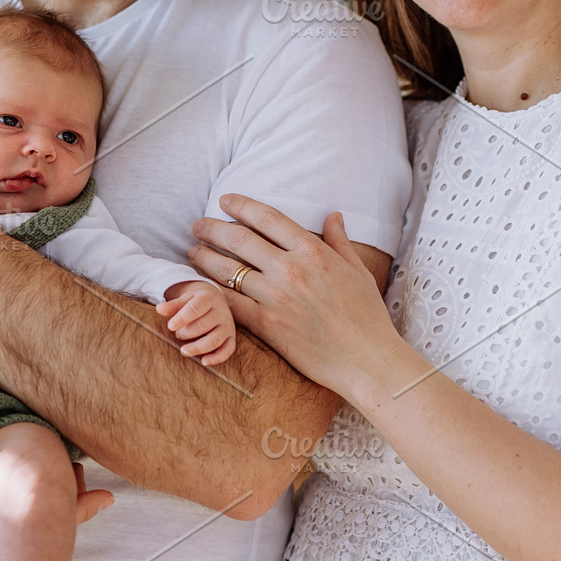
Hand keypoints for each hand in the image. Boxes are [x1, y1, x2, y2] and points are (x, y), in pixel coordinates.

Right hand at [0, 412, 114, 560]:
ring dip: (52, 528)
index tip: (80, 470)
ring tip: (78, 491)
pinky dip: (32, 548)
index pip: (29, 515)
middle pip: (39, 537)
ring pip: (31, 557)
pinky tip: (45, 526)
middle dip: (66, 506)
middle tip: (83, 474)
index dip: (59, 492)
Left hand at [156, 281, 236, 365]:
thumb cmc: (195, 301)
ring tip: (184, 350)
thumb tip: (159, 309)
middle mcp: (221, 311)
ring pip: (215, 339)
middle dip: (187, 333)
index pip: (196, 308)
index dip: (182, 318)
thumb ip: (172, 305)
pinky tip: (203, 361)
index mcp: (209, 298)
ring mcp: (228, 325)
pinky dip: (217, 358)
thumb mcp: (185, 299)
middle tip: (177, 335)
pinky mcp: (231, 337)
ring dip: (198, 347)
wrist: (215, 299)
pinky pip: (228, 349)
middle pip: (204, 325)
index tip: (170, 326)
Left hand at [188, 196, 402, 400]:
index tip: (225, 201)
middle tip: (198, 225)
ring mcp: (275, 297)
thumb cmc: (367, 317)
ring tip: (192, 251)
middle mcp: (290, 269)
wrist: (366, 359)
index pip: (268, 218)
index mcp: (313, 252)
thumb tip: (333, 215)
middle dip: (213, 228)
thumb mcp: (358, 271)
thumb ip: (340, 241)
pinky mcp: (266, 324)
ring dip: (204, 257)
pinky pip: (228, 302)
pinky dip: (209, 292)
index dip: (242, 205)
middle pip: (240, 238)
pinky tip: (199, 286)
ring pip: (227, 269)